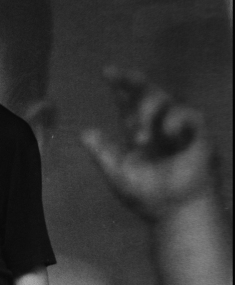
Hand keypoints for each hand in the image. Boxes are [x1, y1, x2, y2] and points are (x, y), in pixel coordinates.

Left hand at [81, 67, 218, 220]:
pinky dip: (176, 120)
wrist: (176, 214)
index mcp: (138, 132)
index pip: (129, 103)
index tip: (107, 70)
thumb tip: (83, 132)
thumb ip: (103, 152)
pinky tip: (168, 133)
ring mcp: (180, 130)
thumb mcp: (118, 174)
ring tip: (141, 138)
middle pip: (148, 92)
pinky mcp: (200, 136)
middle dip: (133, 80)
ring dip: (150, 112)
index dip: (120, 85)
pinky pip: (191, 115)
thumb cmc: (148, 196)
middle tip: (118, 75)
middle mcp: (158, 126)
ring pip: (166, 99)